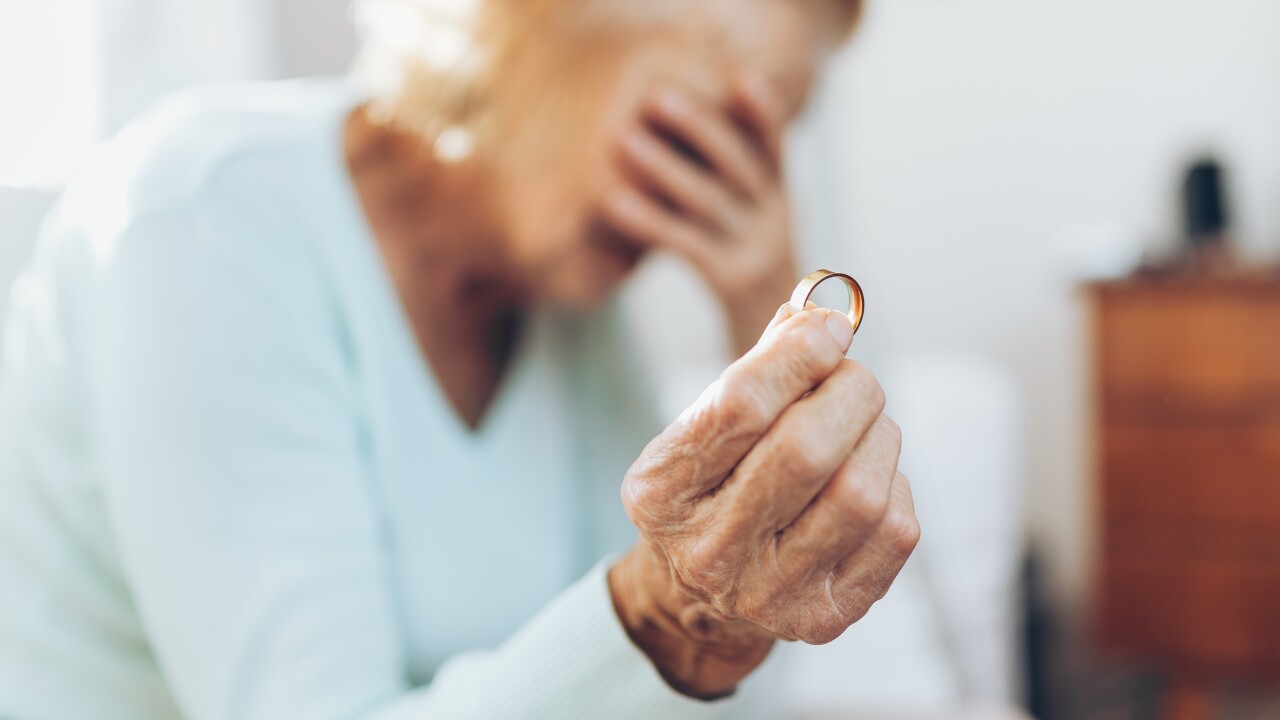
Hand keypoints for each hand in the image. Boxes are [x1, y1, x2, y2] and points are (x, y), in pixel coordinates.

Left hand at [603, 75, 798, 355]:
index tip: (741, 80)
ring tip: (624, 139)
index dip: (762, 114)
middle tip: (656, 96)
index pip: (775, 148)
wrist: (780, 362)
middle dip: (699, 127)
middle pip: (739, 165)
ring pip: (708, 201)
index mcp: (782, 201)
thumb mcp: (753, 233)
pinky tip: (614, 201)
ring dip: (664, 167)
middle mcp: (777, 221)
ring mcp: (758, 252)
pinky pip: (686, 244)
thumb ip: (731, 191)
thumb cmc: (745, 281)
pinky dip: (650, 219)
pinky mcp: (732, 283)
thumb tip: (685, 140)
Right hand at [609, 304, 919, 697]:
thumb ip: (761, 364)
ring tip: (863, 426)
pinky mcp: (824, 618)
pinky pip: (895, 532)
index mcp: (662, 491)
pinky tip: (868, 476)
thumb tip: (821, 308)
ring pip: (862, 492)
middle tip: (854, 376)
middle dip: (849, 391)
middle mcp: (708, 551)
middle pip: (808, 449)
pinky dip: (895, 484)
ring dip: (878, 436)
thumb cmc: (713, 482)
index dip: (799, 353)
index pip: (741, 405)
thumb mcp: (707, 422)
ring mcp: (767, 595)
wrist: (700, 595)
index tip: (832, 326)